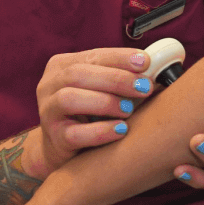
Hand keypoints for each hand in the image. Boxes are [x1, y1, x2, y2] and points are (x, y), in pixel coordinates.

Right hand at [32, 47, 152, 176]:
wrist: (61, 148)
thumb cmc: (88, 113)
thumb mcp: (98, 89)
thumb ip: (118, 77)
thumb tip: (155, 72)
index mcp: (61, 65)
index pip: (92, 55)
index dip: (119, 57)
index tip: (145, 62)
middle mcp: (49, 84)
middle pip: (78, 74)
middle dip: (115, 79)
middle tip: (144, 87)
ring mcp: (48, 111)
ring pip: (69, 99)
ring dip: (105, 102)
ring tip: (129, 109)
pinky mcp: (54, 138)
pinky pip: (75, 134)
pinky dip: (100, 131)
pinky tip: (121, 130)